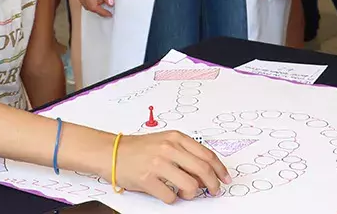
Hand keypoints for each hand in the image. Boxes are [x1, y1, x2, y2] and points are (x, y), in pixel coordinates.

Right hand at [116, 131, 230, 202]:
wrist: (111, 152)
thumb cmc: (139, 148)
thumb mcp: (165, 141)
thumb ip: (185, 152)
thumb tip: (205, 172)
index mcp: (176, 138)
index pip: (207, 155)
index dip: (220, 169)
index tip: (225, 178)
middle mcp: (169, 149)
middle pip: (203, 170)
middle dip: (213, 184)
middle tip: (213, 191)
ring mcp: (158, 164)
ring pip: (191, 186)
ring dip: (192, 194)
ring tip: (185, 193)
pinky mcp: (147, 179)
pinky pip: (170, 196)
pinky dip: (173, 199)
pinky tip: (168, 193)